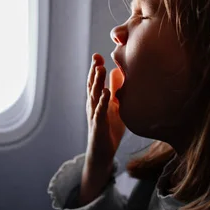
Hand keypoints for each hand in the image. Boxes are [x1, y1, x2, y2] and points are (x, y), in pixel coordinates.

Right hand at [80, 54, 125, 204]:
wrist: (103, 154)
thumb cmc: (109, 129)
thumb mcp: (115, 107)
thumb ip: (115, 90)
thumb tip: (118, 71)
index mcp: (97, 101)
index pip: (95, 82)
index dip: (95, 69)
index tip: (97, 55)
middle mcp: (93, 106)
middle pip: (92, 86)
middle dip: (94, 72)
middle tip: (96, 58)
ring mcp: (94, 116)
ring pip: (94, 96)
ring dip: (97, 82)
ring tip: (100, 69)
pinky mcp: (99, 126)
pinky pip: (100, 112)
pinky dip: (103, 102)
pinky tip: (106, 93)